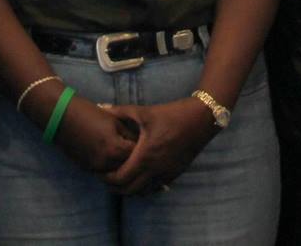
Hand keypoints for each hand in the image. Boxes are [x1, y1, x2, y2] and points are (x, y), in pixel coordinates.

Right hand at [51, 96, 138, 175]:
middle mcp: (105, 162)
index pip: (137, 156)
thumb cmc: (89, 113)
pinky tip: (111, 156)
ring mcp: (94, 167)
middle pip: (127, 168)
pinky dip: (109, 167)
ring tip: (126, 155)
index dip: (143, 149)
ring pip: (115, 173)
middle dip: (134, 161)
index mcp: (115, 148)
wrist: (62, 116)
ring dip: (121, 166)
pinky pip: (103, 172)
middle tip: (140, 153)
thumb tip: (141, 142)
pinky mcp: (85, 168)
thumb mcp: (114, 121)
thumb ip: (129, 134)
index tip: (147, 144)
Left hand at [102, 97, 216, 194]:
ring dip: (129, 189)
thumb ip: (120, 112)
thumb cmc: (170, 114)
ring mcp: (166, 174)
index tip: (100, 171)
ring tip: (121, 178)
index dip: (107, 178)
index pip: (120, 178)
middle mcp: (155, 169)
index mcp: (145, 155)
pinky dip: (144, 187)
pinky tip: (139, 176)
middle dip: (115, 187)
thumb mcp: (144, 112)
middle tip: (107, 178)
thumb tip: (101, 108)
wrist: (200, 120)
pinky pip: (155, 188)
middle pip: (129, 190)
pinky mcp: (174, 174)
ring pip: (142, 192)